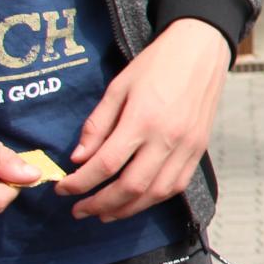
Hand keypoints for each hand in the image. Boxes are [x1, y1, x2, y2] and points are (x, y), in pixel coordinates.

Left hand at [58, 18, 230, 221]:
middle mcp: (168, 138)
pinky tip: (136, 201)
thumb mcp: (117, 87)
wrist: (201, 50)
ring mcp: (188, 147)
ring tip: (104, 213)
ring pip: (156, 194)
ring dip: (127, 209)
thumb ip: (97, 125)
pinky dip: (154, 199)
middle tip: (78, 210)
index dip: (80, 183)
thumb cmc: (157, 63)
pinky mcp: (199, 149)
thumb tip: (79, 159)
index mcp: (143, 119)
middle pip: (131, 187)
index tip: (62, 189)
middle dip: (100, 204)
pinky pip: (176, 185)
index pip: (106, 164)